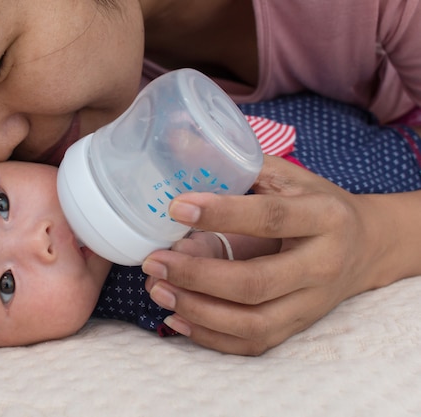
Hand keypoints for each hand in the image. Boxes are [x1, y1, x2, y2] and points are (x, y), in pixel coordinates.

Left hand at [142, 155, 420, 354]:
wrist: (365, 246)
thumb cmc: (316, 205)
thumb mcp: (289, 176)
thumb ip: (241, 167)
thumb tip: (178, 150)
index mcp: (324, 218)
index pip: (270, 218)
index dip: (221, 214)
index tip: (176, 207)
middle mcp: (322, 266)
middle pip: (254, 283)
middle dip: (196, 275)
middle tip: (154, 261)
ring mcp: (311, 304)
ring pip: (251, 322)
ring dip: (197, 310)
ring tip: (158, 289)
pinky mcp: (298, 328)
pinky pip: (252, 344)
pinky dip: (210, 336)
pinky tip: (176, 317)